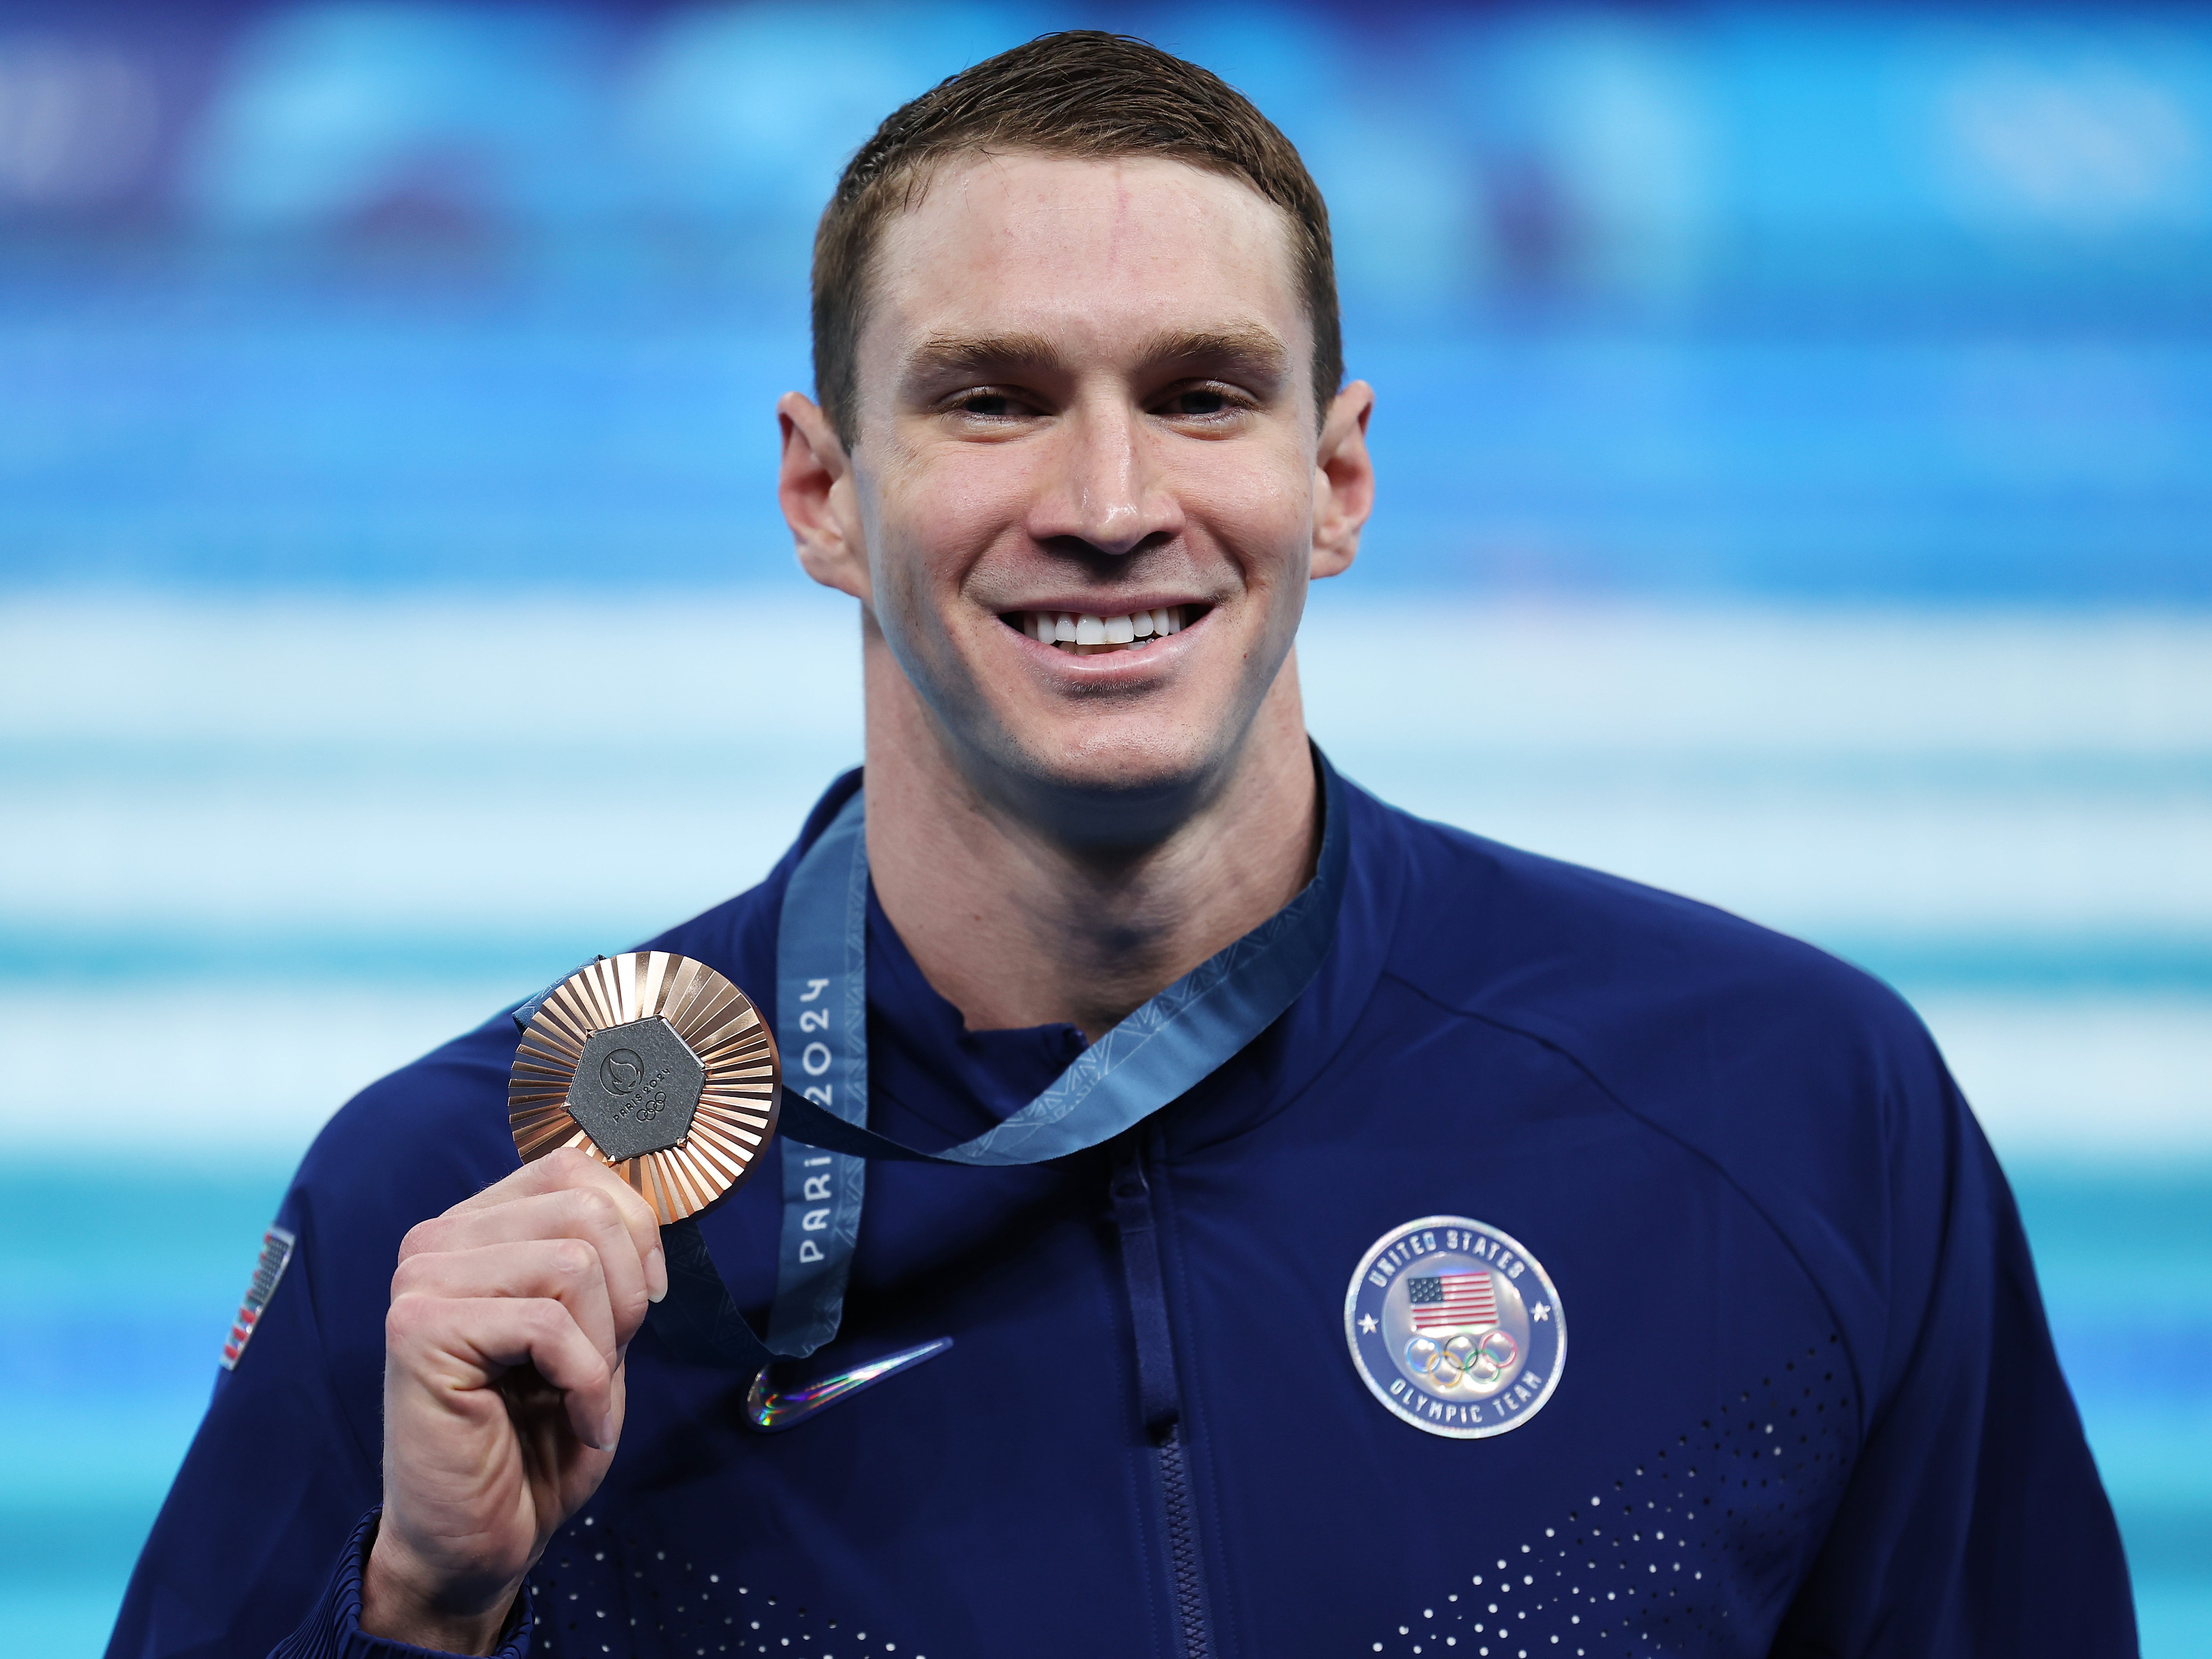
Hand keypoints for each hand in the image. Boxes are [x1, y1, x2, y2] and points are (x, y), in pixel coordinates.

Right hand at [362, 1149, 667, 1653]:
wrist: (480, 1538)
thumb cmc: (538, 1435)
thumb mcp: (595, 1327)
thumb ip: (605, 1256)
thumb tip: (648, 1199)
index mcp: (477, 1227)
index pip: (575, 1166)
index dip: (635, 1229)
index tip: (641, 1301)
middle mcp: (437, 1240)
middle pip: (585, 1209)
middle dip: (625, 1293)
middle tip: (603, 1360)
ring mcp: (421, 1281)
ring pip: (574, 1262)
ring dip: (604, 1343)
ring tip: (579, 1391)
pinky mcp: (419, 1331)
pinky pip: (549, 1325)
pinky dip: (586, 1383)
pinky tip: (572, 1420)